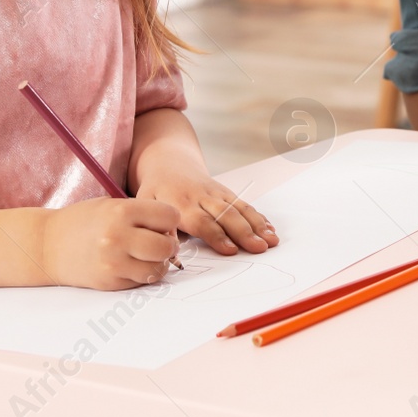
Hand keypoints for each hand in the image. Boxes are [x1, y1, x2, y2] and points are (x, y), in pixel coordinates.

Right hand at [40, 197, 182, 290]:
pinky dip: (143, 274)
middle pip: (168, 245)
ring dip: (159, 263)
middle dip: (168, 244)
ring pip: (159, 268)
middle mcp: (118, 237)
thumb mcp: (112, 204)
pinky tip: (132, 265)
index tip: (159, 223)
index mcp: (122, 211)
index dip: (169, 221)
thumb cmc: (84, 221)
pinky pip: (142, 281)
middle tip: (158, 242)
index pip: (170, 216)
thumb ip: (143, 214)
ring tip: (147, 255)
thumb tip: (174, 231)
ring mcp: (114, 262)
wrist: (47, 245)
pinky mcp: (110, 282)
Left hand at [136, 168, 278, 256]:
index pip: (202, 222)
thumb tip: (169, 252)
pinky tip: (270, 229)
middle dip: (244, 232)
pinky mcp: (227, 192)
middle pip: (227, 216)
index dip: (217, 236)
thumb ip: (158, 228)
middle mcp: (202, 197)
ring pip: (240, 209)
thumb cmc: (156, 192)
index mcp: (181, 203)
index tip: (230, 250)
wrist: (169, 164)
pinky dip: (259, 217)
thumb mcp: (145, 206)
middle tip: (259, 247)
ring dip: (257, 225)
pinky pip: (245, 204)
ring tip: (272, 240)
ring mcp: (217, 193)